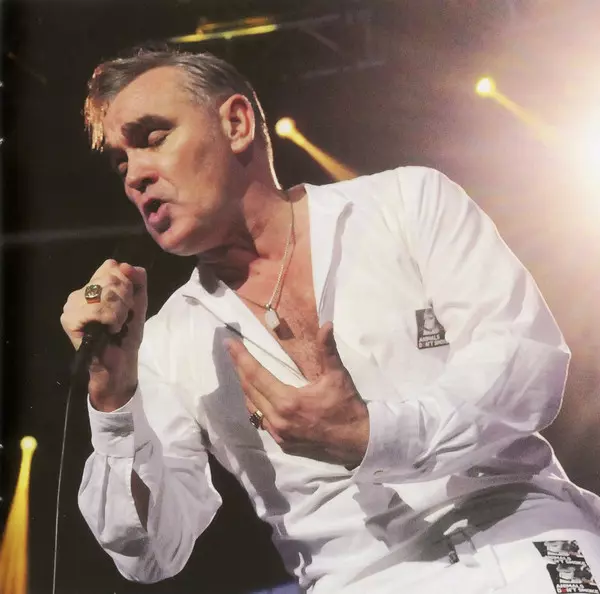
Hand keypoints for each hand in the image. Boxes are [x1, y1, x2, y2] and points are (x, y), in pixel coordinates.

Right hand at [61, 259, 147, 410]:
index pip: (111, 266)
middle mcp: (80, 292)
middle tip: (121, 319)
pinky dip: (111, 320)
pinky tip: (108, 330)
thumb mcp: (139, 302)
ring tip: (115, 326)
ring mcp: (71, 305)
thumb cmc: (127, 334)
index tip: (128, 304)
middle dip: (125, 300)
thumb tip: (128, 265)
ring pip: (105, 293)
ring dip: (119, 313)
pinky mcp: (69, 319)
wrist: (120, 362)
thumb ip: (138, 280)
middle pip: (111, 278)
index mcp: (94, 286)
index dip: (127, 284)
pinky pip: (98, 309)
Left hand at [226, 322, 368, 466]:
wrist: (359, 442)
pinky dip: (256, 406)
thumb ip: (328, 350)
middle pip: (249, 391)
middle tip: (232, 352)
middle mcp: (278, 420)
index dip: (241, 358)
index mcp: (288, 402)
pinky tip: (258, 397)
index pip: (256, 375)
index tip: (230, 344)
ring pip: (253, 408)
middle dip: (239, 369)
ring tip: (241, 371)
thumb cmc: (347, 407)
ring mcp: (279, 434)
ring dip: (246, 388)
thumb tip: (325, 325)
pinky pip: (262, 422)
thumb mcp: (338, 376)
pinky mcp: (284, 444)